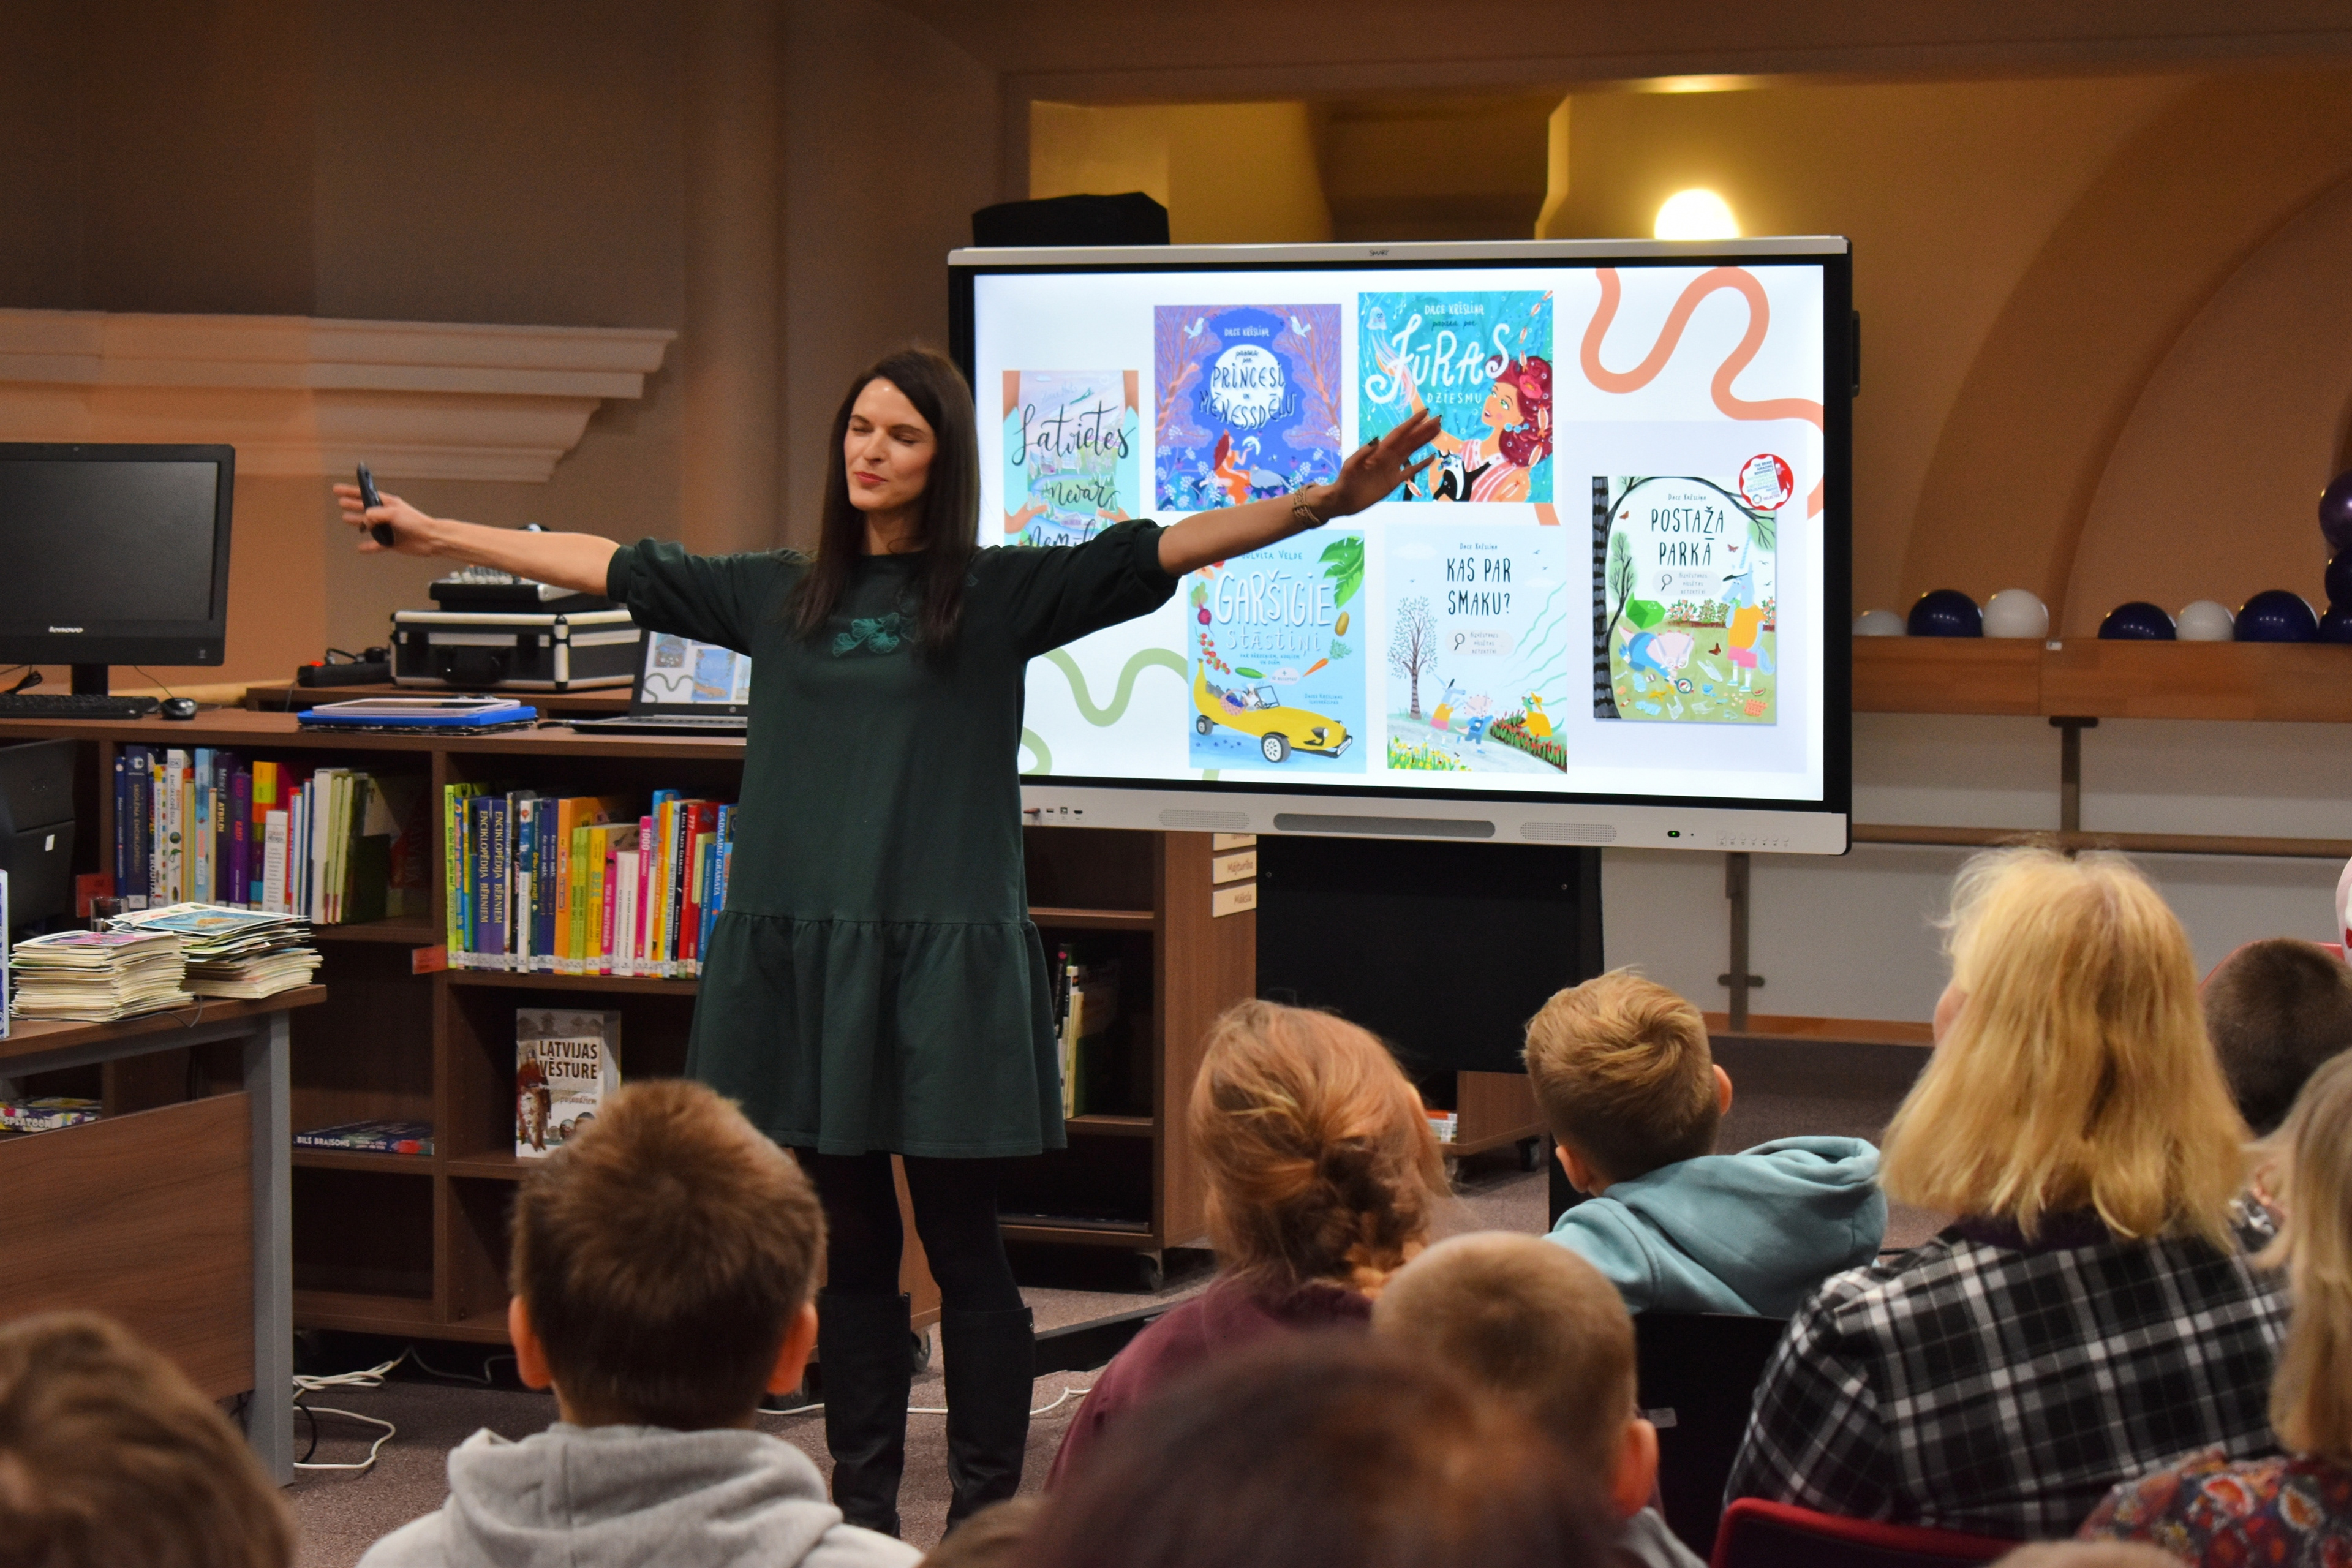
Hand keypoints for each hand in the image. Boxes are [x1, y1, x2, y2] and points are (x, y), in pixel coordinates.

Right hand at [332, 483, 438, 555]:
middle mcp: (386, 515)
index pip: (365, 494)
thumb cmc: (415, 522)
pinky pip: (376, 545)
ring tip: (346, 518)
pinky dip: (368, 547)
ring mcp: (388, 528)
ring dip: (357, 521)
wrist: (430, 539)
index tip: (337, 489)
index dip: (350, 491)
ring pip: (369, 525)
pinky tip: (360, 548)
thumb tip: (365, 521)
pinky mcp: (391, 542)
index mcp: (387, 503)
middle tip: (340, 502)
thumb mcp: (392, 513)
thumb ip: (375, 515)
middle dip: (352, 504)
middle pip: (364, 508)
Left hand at [1322, 411, 1442, 518]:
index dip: (1412, 423)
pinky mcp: (1394, 482)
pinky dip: (1421, 464)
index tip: (1425, 413)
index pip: (1399, 433)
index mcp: (1379, 451)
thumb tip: (1376, 440)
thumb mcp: (1351, 465)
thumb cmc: (1345, 481)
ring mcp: (1392, 468)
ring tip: (1437, 431)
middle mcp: (1387, 456)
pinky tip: (1431, 457)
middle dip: (1423, 430)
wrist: (1343, 500)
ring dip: (1424, 441)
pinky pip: (1410, 471)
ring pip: (1412, 451)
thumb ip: (1362, 453)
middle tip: (1438, 420)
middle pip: (1409, 440)